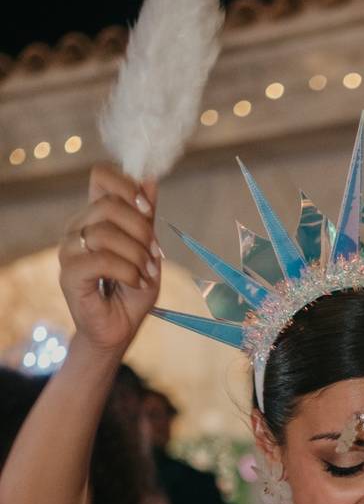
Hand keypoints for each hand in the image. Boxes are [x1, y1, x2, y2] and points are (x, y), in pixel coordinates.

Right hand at [59, 164, 160, 356]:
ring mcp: (69, 250)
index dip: (127, 186)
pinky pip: (100, 259)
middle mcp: (78, 228)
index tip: (148, 208)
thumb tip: (149, 178)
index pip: (101, 177)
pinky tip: (135, 282)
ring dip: (137, 254)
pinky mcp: (69, 274)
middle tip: (154, 253)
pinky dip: (127, 270)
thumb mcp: (148, 247)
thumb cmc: (133, 286)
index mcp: (96, 216)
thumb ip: (146, 215)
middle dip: (141, 229)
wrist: (121, 326)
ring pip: (105, 232)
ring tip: (146, 273)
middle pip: (109, 205)